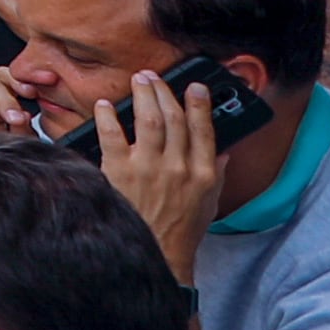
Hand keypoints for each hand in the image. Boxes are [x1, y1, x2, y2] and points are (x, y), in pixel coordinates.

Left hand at [94, 64, 224, 277]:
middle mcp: (178, 168)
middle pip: (174, 119)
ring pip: (149, 121)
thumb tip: (223, 151)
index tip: (195, 86)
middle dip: (165, 92)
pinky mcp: (120, 172)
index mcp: (203, 174)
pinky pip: (112, 136)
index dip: (200, 104)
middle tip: (155, 77)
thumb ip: (216, 173)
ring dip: (143, 96)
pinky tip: (105, 105)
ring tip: (138, 80)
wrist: (156, 253)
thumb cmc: (182, 228)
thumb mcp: (209, 202)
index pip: (204, 130)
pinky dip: (108, 117)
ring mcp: (149, 169)